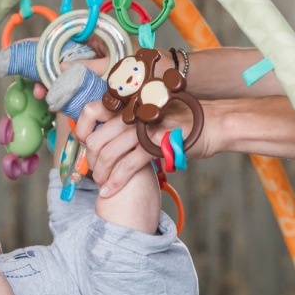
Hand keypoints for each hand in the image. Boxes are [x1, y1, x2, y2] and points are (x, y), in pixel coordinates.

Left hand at [74, 98, 212, 196]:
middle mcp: (133, 113)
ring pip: (108, 154)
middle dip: (91, 161)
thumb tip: (106, 136)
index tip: (84, 146)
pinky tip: (109, 191)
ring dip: (101, 174)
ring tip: (102, 185)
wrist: (212, 126)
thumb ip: (130, 123)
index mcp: (130, 103)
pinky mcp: (155, 144)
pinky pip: (127, 165)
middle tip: (96, 173)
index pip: (91, 109)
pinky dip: (115, 181)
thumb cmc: (182, 125)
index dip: (81, 130)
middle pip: (96, 139)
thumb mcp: (151, 116)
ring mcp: (144, 127)